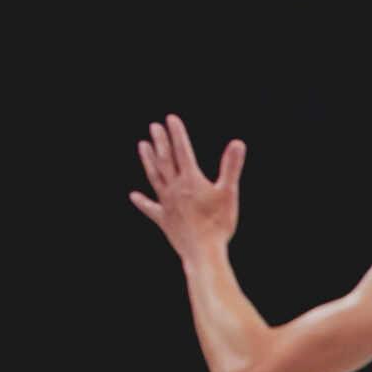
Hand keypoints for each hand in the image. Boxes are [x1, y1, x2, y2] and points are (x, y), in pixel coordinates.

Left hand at [129, 114, 245, 259]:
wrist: (202, 251)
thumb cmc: (218, 223)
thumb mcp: (229, 193)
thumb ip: (231, 167)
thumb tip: (238, 143)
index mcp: (190, 180)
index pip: (182, 151)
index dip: (177, 134)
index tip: (170, 119)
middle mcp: (175, 188)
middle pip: (165, 160)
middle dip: (160, 142)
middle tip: (154, 127)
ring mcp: (166, 203)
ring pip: (154, 177)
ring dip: (148, 161)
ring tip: (142, 146)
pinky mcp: (164, 219)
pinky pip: (150, 208)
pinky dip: (142, 202)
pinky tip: (133, 196)